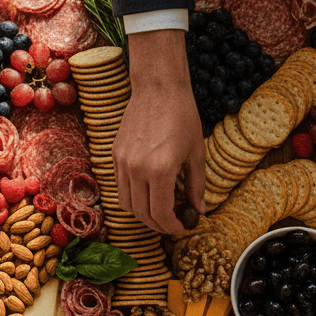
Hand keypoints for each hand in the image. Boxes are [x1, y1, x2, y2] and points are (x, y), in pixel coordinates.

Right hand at [113, 29, 204, 234]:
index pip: (161, 213)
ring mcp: (123, 163)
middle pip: (142, 214)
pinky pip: (120, 187)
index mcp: (160, 171)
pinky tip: (148, 193)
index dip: (171, 227)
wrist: (158, 88)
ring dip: (142, 214)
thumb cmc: (182, 116)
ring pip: (126, 204)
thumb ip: (196, 185)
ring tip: (159, 211)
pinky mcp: (115, 155)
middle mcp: (137, 170)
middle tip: (172, 223)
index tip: (181, 227)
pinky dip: (132, 197)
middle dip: (158, 225)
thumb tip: (200, 209)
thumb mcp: (196, 152)